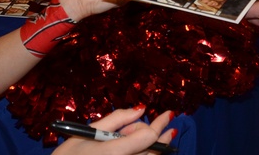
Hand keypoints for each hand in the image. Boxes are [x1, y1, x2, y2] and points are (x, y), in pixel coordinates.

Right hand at [51, 107, 175, 154]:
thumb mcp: (87, 132)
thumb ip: (116, 119)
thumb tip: (140, 109)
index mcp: (115, 152)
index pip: (148, 136)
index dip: (158, 124)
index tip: (168, 114)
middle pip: (154, 150)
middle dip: (162, 135)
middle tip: (171, 125)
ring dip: (156, 148)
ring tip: (162, 137)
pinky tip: (146, 149)